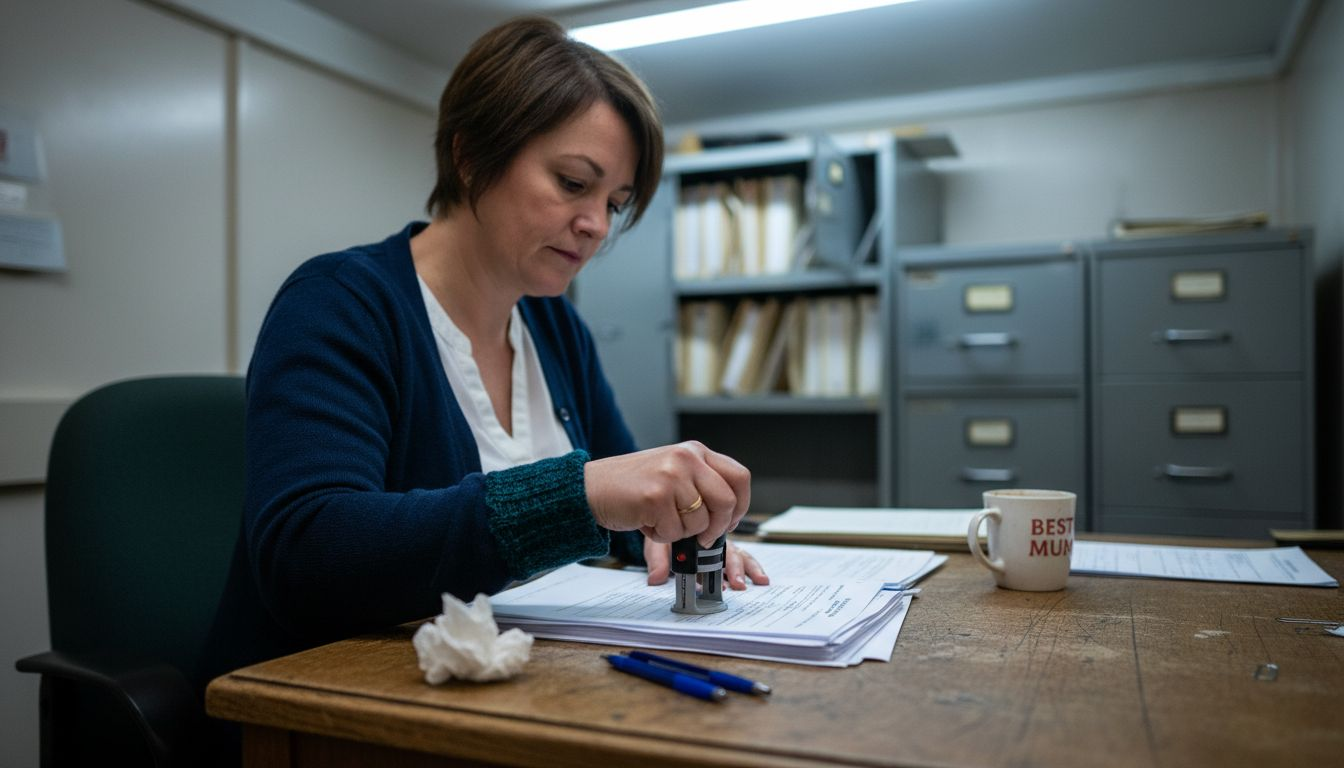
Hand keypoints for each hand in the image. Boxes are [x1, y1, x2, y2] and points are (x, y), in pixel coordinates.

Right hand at [585, 441, 749, 546]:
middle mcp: (686, 458)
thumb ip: (702, 484)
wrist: (591, 487)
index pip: (739, 477)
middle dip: (718, 527)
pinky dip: (661, 536)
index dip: (741, 505)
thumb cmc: (631, 486)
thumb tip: (730, 515)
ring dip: (682, 532)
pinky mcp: (656, 496)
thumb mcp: (673, 473)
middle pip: (727, 501)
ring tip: (660, 519)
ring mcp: (671, 475)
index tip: (730, 521)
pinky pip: (675, 532)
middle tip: (703, 537)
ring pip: (700, 522)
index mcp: (695, 451)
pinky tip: (646, 521)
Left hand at [644, 538, 768, 589]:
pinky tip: (762, 579)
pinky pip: (745, 560)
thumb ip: (658, 561)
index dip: (715, 562)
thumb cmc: (665, 539)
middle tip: (738, 584)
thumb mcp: (657, 546)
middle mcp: (715, 541)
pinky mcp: (729, 557)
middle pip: (729, 552)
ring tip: (759, 581)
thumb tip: (656, 579)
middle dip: (735, 569)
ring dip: (749, 569)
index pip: (711, 547)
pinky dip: (754, 568)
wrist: (666, 529)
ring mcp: (724, 549)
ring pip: (741, 556)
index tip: (719, 577)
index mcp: (699, 536)